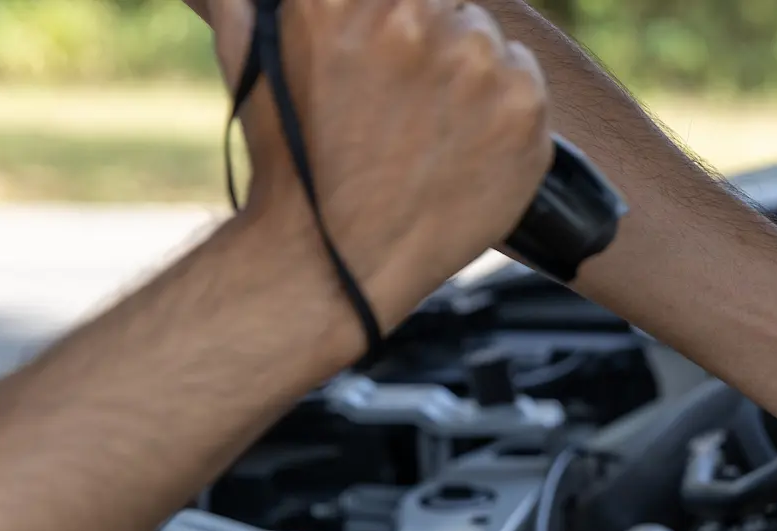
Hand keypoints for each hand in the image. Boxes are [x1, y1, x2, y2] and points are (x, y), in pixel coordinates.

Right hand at [209, 0, 553, 330]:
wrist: (336, 260)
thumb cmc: (291, 166)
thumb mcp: (253, 62)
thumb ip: (250, 5)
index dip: (398, 14)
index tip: (395, 45)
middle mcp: (413, 15)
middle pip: (445, 2)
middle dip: (431, 36)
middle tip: (410, 96)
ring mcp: (475, 62)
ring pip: (485, 36)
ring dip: (468, 71)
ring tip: (433, 128)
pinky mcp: (522, 107)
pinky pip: (526, 78)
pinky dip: (505, 107)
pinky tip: (467, 145)